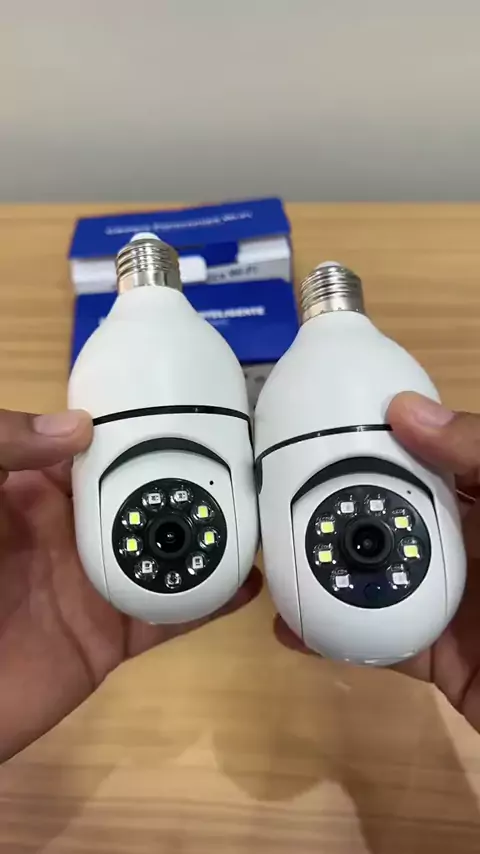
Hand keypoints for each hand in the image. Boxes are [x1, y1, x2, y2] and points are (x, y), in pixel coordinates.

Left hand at [0, 409, 260, 761]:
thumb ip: (4, 449)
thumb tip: (82, 426)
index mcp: (34, 496)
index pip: (98, 455)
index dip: (140, 434)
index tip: (192, 414)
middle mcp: (71, 536)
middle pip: (142, 500)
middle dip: (189, 481)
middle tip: (246, 462)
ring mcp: (95, 588)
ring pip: (164, 554)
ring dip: (208, 537)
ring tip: (259, 514)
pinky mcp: (110, 638)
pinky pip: (168, 617)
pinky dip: (209, 602)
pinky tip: (248, 583)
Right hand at [275, 392, 479, 732]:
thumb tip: (405, 409)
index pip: (428, 459)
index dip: (377, 441)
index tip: (317, 429)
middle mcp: (473, 545)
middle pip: (392, 516)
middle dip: (335, 504)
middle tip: (273, 494)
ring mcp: (455, 604)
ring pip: (377, 577)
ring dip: (324, 569)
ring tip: (269, 555)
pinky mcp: (441, 659)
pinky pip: (379, 642)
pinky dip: (334, 636)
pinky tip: (290, 627)